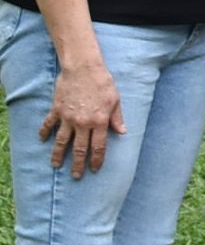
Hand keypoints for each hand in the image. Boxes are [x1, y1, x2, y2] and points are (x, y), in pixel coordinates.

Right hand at [40, 55, 122, 173]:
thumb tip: (122, 132)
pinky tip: (42, 140)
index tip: (94, 169)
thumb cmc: (103, 83)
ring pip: (61, 141)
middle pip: (79, 148)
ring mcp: (67, 117)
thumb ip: (117, 118)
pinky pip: (49, 124)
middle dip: (77, 164)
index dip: (96, 160)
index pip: (98, 147)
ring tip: (55, 165)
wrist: (83, 68)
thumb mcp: (115, 100)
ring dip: (58, 154)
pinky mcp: (56, 110)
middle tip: (75, 176)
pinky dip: (44, 132)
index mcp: (99, 122)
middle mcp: (83, 123)